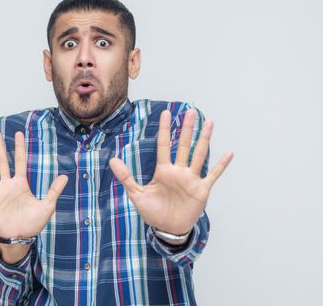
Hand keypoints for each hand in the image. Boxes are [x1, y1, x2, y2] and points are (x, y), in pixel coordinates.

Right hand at [0, 131, 67, 238]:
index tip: (19, 133)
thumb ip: (54, 191)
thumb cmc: (33, 223)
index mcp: (20, 183)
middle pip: (2, 161)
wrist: (20, 237)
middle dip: (0, 147)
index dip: (20, 147)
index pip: (19, 161)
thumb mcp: (47, 205)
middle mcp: (7, 185)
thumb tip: (65, 176)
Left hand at [109, 109, 233, 234]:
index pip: (164, 145)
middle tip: (190, 111)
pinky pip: (213, 175)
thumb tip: (112, 160)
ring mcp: (191, 179)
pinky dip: (221, 165)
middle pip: (184, 145)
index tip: (166, 113)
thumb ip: (126, 177)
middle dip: (187, 128)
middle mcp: (179, 171)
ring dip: (204, 139)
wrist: (167, 229)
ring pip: (199, 155)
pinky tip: (228, 153)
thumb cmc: (153, 212)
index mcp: (163, 170)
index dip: (165, 129)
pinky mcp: (202, 190)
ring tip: (209, 123)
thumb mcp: (136, 194)